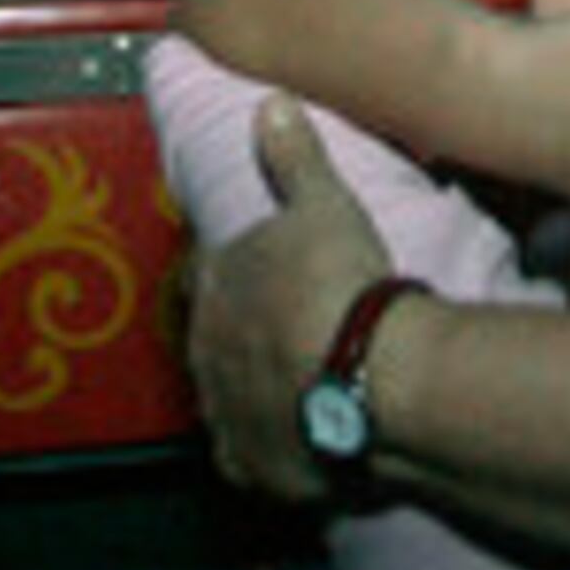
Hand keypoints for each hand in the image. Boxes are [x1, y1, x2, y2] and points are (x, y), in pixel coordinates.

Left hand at [186, 94, 392, 502]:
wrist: (365, 376)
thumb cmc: (340, 282)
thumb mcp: (322, 204)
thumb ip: (293, 157)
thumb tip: (270, 104)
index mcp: (215, 283)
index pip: (211, 270)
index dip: (238, 271)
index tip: (264, 274)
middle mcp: (204, 351)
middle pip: (214, 338)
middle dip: (242, 334)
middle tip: (287, 333)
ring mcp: (223, 411)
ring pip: (225, 398)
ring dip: (250, 391)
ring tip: (294, 387)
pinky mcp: (250, 465)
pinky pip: (248, 457)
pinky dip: (267, 450)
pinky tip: (292, 444)